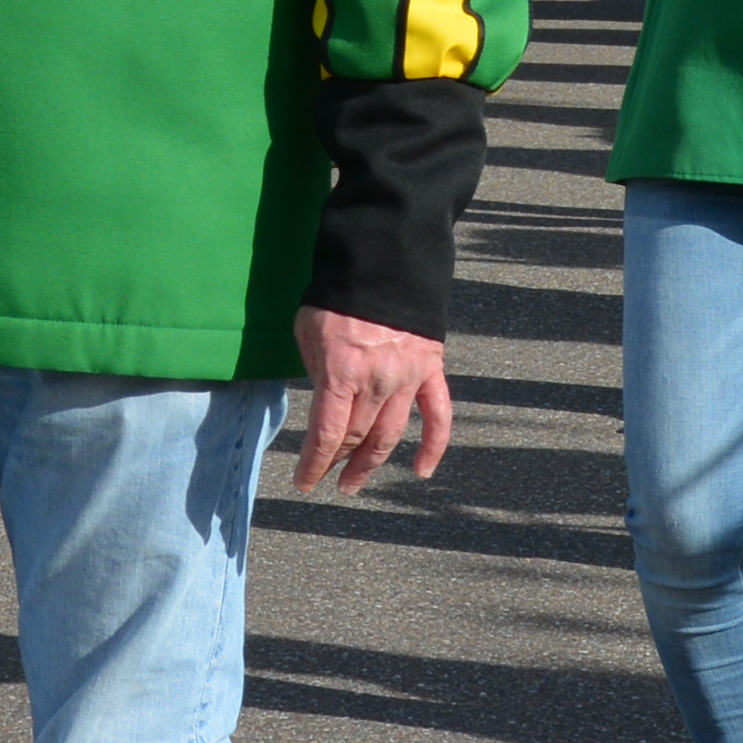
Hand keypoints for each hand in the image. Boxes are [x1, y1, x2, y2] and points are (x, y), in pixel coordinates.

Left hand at [288, 308, 450, 496]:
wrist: (384, 259)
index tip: (304, 482)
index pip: (327, 433)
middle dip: (337, 462)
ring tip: (353, 483)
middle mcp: (377, 382)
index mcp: (342, 372)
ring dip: (372, 463)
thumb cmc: (337, 293)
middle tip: (327, 478)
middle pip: (356, 436)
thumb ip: (316, 369)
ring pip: (390, 434)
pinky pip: (438, 415)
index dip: (314, 463)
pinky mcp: (430, 369)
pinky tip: (422, 470)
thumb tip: (325, 399)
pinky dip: (433, 446)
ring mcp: (408, 378)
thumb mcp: (308, 330)